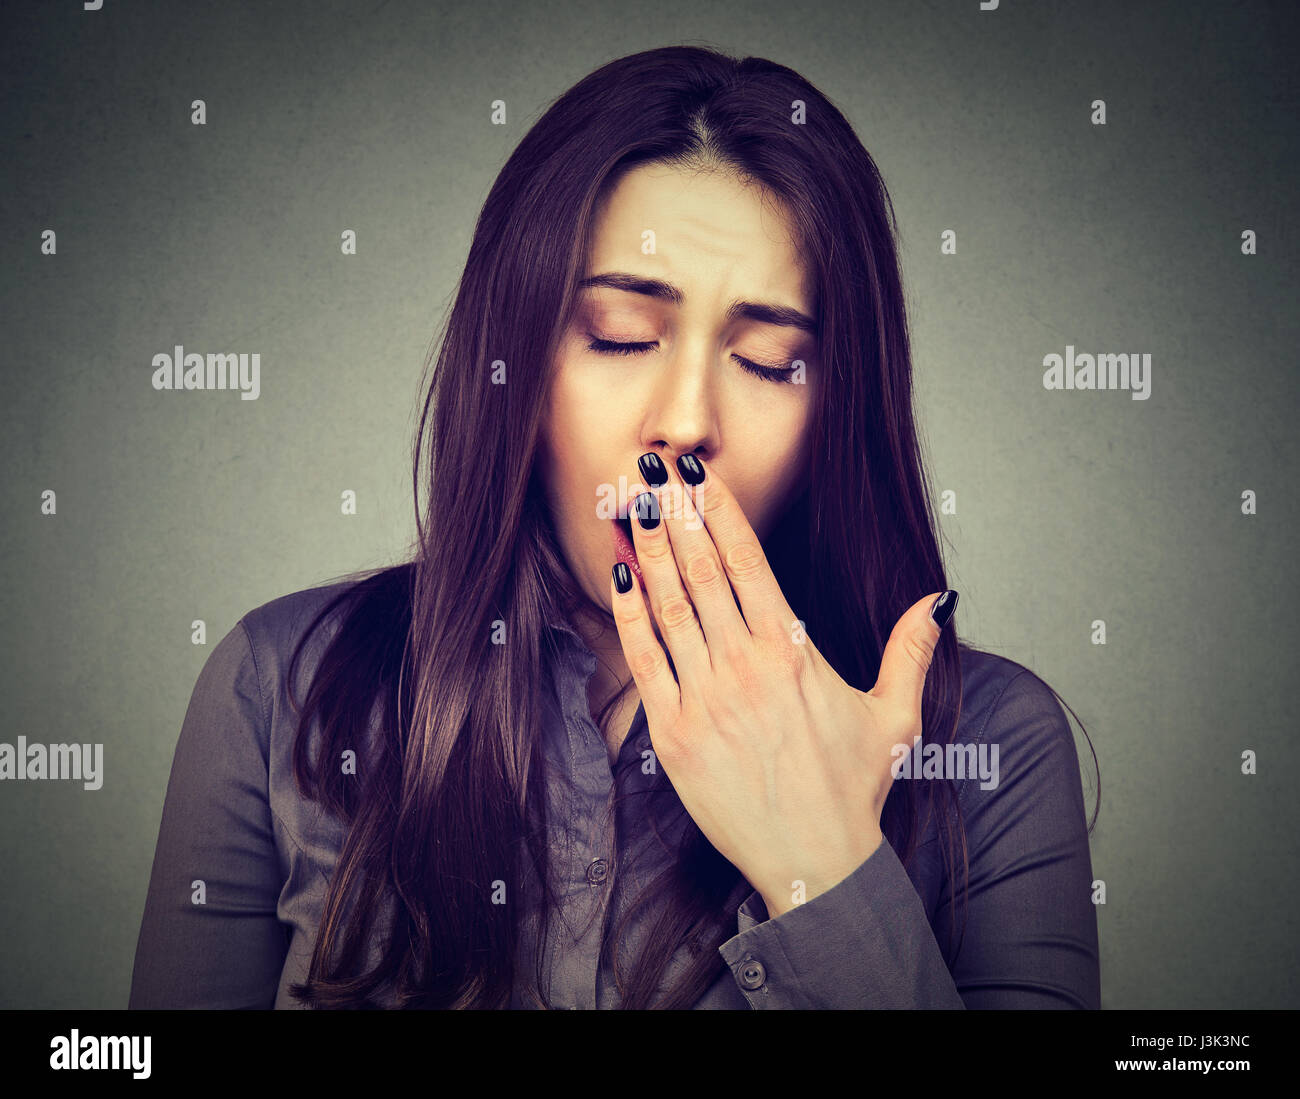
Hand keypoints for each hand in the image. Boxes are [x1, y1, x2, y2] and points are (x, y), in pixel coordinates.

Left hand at [610, 454, 956, 918]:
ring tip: (633, 504)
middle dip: (676, 514)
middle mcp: (746, 664)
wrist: (814, 861)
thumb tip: (940, 599)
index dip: (719, 512)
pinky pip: (644, 658)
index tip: (698, 476)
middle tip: (654, 469)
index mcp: (794, 650)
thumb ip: (910, 649)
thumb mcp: (894, 715)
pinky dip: (629, 614)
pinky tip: (619, 576)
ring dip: (649, 550)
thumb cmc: (852, 788)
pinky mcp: (674, 732)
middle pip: (703, 571)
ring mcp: (706, 696)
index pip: (749, 562)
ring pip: (670, 605)